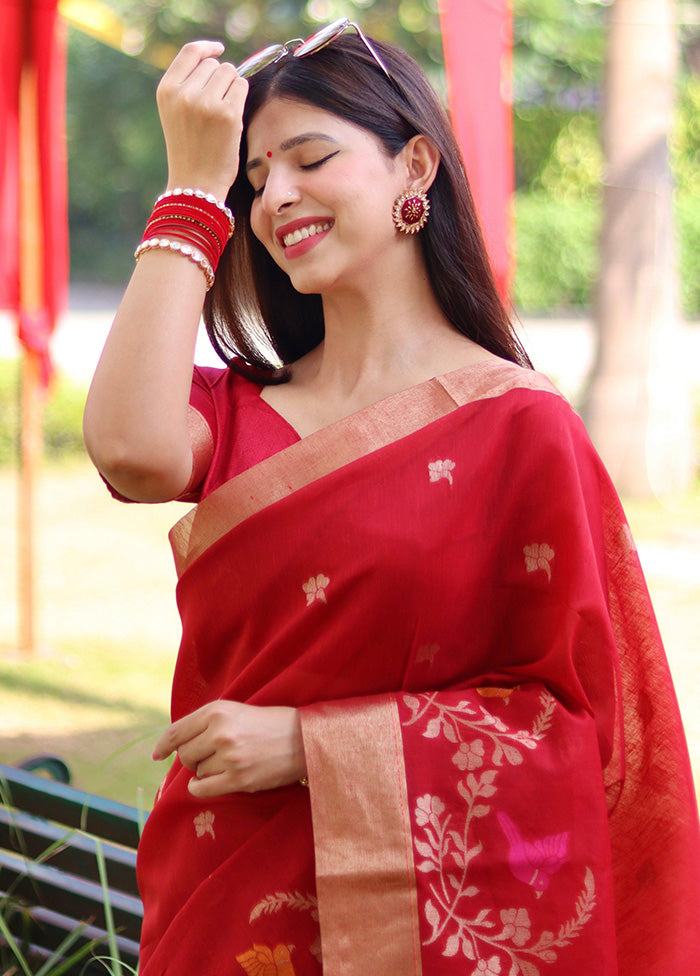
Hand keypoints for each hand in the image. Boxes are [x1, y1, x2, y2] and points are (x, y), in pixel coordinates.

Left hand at [153, 700, 306, 796]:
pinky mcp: (238, 778)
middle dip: (193, 758)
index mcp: (217, 711)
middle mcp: (220, 732)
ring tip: (227, 763)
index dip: (164, 745)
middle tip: (211, 756)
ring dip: (206, 771)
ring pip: (197, 771)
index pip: (177, 731)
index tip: (157, 754)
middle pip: (185, 754)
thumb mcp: (237, 711)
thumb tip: (175, 745)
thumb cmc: (269, 723)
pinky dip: (200, 788)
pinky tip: (207, 784)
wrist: (303, 738)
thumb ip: (208, 722)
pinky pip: (203, 788)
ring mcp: (229, 757)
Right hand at [156, 40, 247, 199]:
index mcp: (167, 90)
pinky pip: (242, 87)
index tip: (218, 49)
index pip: (190, 52)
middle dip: (219, 80)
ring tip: (222, 115)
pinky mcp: (227, 114)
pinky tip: (232, 118)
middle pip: (213, 64)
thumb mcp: (175, 113)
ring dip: (232, 88)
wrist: (195, 185)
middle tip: (215, 109)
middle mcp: (184, 93)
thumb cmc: (190, 150)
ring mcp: (206, 103)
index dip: (207, 48)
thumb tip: (216, 59)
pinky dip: (241, 98)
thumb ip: (188, 85)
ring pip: (230, 72)